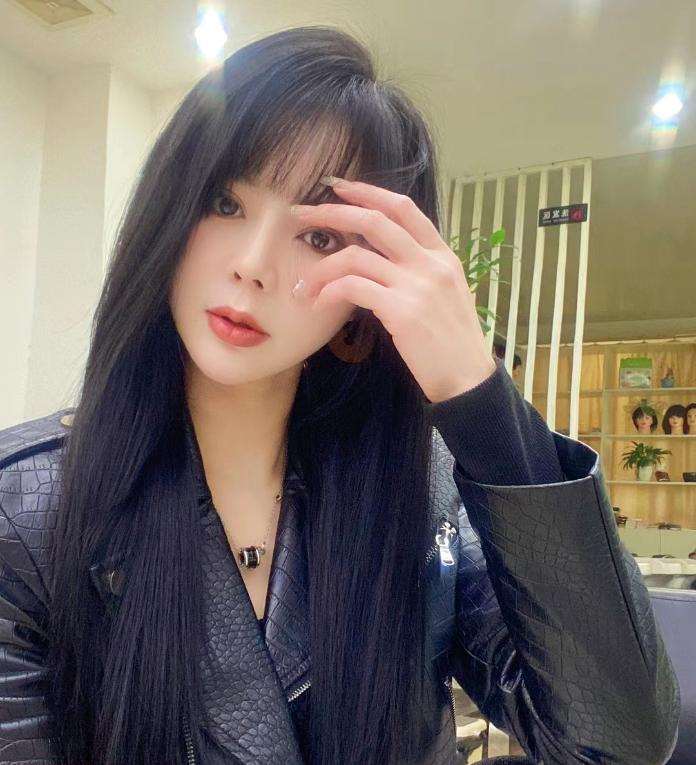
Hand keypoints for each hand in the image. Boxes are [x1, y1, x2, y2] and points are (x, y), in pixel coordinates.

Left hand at [291, 177, 495, 403]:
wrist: (468, 378)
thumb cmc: (453, 342)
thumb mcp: (446, 295)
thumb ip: (420, 272)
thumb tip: (383, 261)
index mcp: (442, 255)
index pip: (403, 209)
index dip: (368, 192)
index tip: (339, 187)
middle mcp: (430, 263)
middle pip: (374, 221)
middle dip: (332, 212)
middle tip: (302, 213)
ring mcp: (417, 285)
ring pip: (356, 256)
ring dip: (320, 267)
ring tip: (301, 284)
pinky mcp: (402, 311)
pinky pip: (353, 288)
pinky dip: (328, 292)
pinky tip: (317, 303)